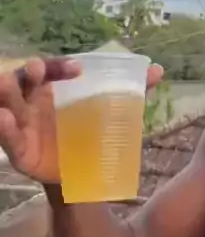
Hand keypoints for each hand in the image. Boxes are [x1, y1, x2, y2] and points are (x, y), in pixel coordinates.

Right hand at [0, 58, 163, 182]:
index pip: (52, 69)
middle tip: (34, 69)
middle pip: (25, 80)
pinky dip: (4, 127)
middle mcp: (33, 100)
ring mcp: (22, 123)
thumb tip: (158, 70)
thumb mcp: (110, 111)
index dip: (60, 66)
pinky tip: (4, 119)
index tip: (77, 69)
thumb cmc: (89, 131)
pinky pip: (8, 138)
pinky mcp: (18, 149)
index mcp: (53, 88)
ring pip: (9, 104)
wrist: (81, 170)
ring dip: (6, 94)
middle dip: (27, 72)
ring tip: (3, 84)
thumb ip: (132, 91)